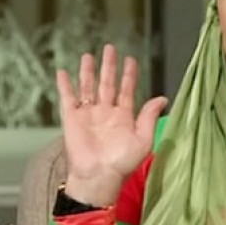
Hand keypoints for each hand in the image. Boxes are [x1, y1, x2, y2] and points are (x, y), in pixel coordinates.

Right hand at [56, 44, 167, 206]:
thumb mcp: (143, 138)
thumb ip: (149, 116)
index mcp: (124, 116)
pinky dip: (65, 85)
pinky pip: (67, 98)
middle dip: (109, 66)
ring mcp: (88, 114)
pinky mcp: (72, 119)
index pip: (126, 89)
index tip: (130, 60)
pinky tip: (63, 72)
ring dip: (88, 71)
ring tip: (88, 55)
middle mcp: (106, 112)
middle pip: (107, 83)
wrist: (99, 176)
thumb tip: (162, 98)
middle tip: (110, 48)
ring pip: (88, 87)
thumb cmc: (122, 162)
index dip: (129, 74)